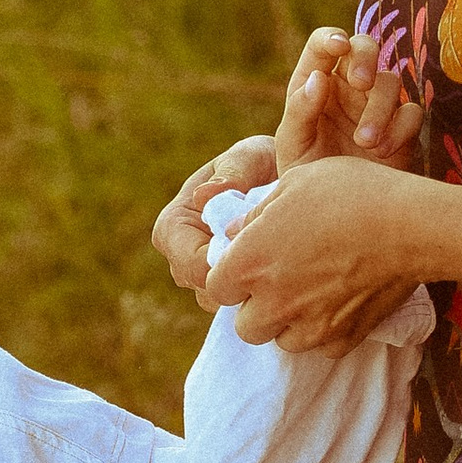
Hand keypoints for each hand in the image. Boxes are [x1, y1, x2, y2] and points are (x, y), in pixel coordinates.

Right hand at [153, 134, 278, 311]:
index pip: (189, 263)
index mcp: (174, 225)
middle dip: (240, 281)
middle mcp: (181, 255)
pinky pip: (238, 305)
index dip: (224, 267)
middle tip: (279, 263)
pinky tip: (284, 273)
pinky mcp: (224, 288)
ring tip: (283, 263)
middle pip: (204, 289)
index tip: (261, 255)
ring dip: (252, 287)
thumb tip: (204, 197)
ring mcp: (201, 275)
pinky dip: (260, 292)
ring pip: (222, 302)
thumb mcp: (251, 157)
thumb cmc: (263, 163)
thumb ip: (233, 173)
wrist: (287, 180)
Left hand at [212, 159, 429, 351]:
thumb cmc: (353, 192)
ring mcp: (310, 327)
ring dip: (289, 323)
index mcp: (251, 262)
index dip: (232, 276)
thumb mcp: (296, 182)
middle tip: (281, 282)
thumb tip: (234, 232)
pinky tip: (340, 301)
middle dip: (257, 308)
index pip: (217, 288)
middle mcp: (274, 303)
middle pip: (246, 326)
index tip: (250, 263)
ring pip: (282, 341)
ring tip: (312, 292)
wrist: (413, 225)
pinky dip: (326, 331)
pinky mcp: (344, 339)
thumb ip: (256, 213)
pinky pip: (321, 347)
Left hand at [275, 25, 418, 174]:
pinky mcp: (401, 128)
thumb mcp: (293, 145)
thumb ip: (300, 111)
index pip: (323, 45)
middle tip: (361, 82)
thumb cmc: (306, 175)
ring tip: (364, 142)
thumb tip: (320, 78)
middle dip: (366, 58)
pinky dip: (399, 129)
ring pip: (390, 82)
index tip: (337, 47)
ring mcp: (377, 106)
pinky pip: (410, 113)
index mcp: (316, 84)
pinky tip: (380, 153)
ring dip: (379, 108)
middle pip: (365, 47)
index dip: (332, 38)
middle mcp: (348, 88)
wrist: (332, 217)